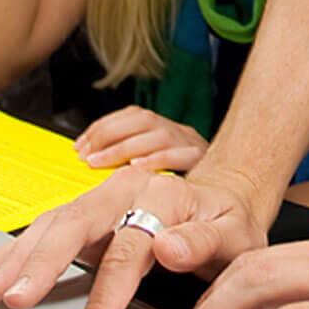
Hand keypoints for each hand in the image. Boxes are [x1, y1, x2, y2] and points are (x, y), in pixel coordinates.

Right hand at [0, 165, 265, 308]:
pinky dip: (7, 252)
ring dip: (14, 259)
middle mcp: (120, 192)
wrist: (223, 199)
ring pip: (49, 229)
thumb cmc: (230, 223)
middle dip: (38, 266)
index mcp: (157, 195)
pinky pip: (40, 233)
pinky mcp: (81, 218)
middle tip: (10, 299)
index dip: (105, 297)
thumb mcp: (236, 234)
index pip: (125, 251)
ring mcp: (96, 202)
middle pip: (72, 228)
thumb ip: (205, 241)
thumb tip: (171, 248)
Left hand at [74, 106, 208, 172]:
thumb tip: (91, 159)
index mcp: (165, 127)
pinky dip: (156, 160)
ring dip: (123, 148)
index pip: (131, 114)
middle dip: (108, 135)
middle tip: (87, 156)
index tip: (80, 145)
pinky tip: (137, 168)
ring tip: (100, 163)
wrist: (227, 195)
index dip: (102, 126)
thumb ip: (129, 159)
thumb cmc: (182, 185)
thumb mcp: (154, 165)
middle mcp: (178, 130)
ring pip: (157, 135)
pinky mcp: (202, 160)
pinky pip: (179, 155)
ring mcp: (191, 143)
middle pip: (142, 120)